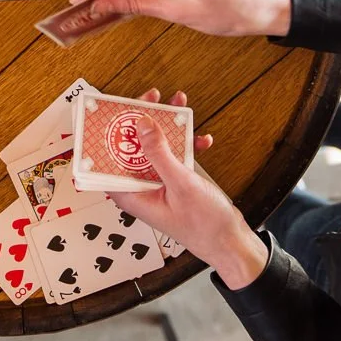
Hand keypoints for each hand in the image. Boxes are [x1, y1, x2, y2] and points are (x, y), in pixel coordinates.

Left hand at [109, 91, 269, 290]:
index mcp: (131, 195)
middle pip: (133, 147)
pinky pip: (174, 157)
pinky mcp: (174, 182)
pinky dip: (186, 145)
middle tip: (153, 98)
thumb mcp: (180, 184)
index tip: (116, 108)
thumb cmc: (204, 226)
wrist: (232, 243)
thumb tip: (141, 125)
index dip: (110, 132)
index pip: (108, 158)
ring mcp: (158, 185)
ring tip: (179, 104)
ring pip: (156, 148)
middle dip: (143, 121)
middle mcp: (141, 189)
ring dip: (168, 127)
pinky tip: (202, 139)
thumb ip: (159, 154)